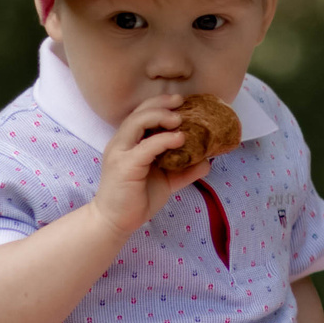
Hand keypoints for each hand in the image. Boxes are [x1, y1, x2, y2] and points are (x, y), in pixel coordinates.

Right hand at [89, 94, 209, 239]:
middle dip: (160, 103)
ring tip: (180, 118)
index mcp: (128, 143)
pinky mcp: (125, 166)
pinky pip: (145, 147)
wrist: (116, 222)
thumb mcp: (166, 181)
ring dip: (160, 116)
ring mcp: (120, 153)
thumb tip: (207, 161)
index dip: (159, 104)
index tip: (181, 102)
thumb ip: (184, 169)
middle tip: (181, 100)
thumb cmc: (137, 199)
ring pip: (137, 122)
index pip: (141, 114)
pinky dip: (163, 140)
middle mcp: (121, 143)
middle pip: (138, 112)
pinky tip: (180, 138)